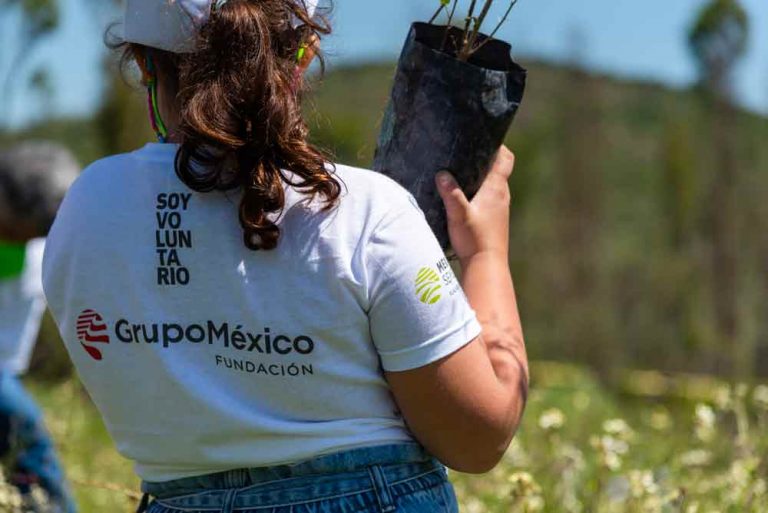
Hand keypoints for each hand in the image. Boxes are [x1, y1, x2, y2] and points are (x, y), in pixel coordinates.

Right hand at [435, 146, 514, 264]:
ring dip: (481, 178)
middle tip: (464, 154)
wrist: (486, 265)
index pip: (506, 159)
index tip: (484, 139)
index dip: (498, 146)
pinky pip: (490, 198)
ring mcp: (500, 208)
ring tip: (461, 173)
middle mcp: (502, 196)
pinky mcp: (495, 219)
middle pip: (498, 170)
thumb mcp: (459, 214)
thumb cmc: (475, 239)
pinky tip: (464, 198)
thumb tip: (441, 174)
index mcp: (496, 189)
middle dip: (484, 160)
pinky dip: (480, 193)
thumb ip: (450, 193)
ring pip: (493, 185)